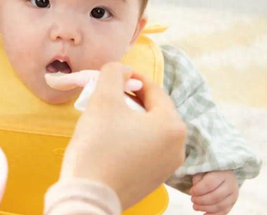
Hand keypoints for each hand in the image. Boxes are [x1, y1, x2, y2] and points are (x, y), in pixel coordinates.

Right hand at [61, 62, 186, 209]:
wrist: (88, 196)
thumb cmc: (98, 146)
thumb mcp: (104, 99)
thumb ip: (114, 74)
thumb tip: (123, 70)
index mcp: (172, 125)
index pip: (154, 90)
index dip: (131, 79)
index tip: (113, 76)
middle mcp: (178, 147)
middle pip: (154, 111)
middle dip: (131, 100)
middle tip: (108, 97)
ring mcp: (167, 167)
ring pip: (150, 131)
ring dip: (131, 120)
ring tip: (107, 119)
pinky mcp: (153, 180)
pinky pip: (146, 150)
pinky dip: (131, 140)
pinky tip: (110, 142)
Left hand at [190, 170, 238, 214]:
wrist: (223, 172)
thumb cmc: (210, 172)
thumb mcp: (202, 170)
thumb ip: (198, 179)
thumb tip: (195, 191)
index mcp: (222, 173)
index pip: (209, 184)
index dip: (198, 190)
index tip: (191, 191)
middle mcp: (230, 184)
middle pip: (215, 197)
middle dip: (201, 200)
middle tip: (192, 200)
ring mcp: (233, 194)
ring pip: (220, 206)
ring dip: (205, 208)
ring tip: (195, 207)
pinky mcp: (233, 202)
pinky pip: (224, 211)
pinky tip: (204, 214)